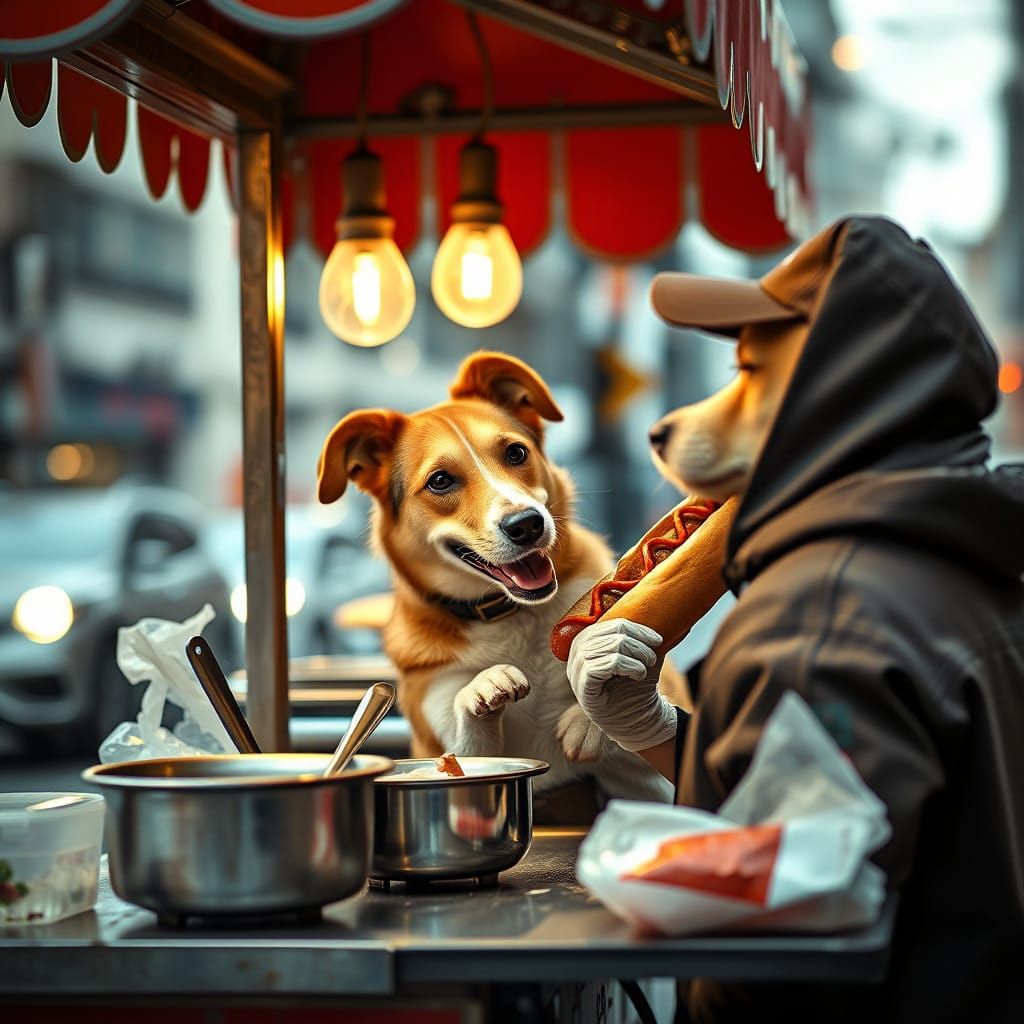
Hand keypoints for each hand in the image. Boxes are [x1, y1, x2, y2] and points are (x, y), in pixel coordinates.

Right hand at [567, 618, 677, 752]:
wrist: (634, 720)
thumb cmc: (634, 685)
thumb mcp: (637, 655)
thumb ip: (636, 635)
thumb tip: (655, 609)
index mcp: (586, 641)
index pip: (610, 624)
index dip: (636, 628)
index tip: (658, 640)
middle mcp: (576, 654)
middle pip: (611, 633)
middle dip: (639, 643)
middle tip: (653, 657)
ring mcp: (576, 672)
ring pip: (611, 647)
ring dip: (637, 655)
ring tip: (647, 667)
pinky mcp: (583, 688)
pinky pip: (606, 664)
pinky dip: (629, 666)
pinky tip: (639, 674)